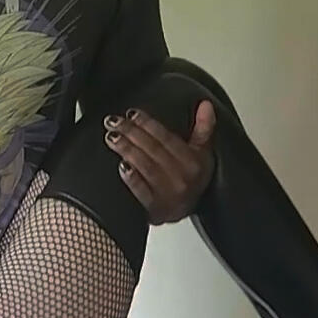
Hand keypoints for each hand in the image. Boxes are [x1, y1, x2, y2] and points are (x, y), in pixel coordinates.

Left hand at [104, 102, 215, 223]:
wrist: (183, 211)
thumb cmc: (191, 179)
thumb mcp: (201, 153)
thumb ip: (204, 128)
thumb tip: (205, 105)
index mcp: (194, 162)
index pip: (167, 137)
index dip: (148, 123)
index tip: (132, 113)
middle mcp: (182, 177)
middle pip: (153, 149)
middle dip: (131, 132)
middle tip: (114, 121)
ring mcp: (169, 194)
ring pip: (146, 167)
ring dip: (127, 149)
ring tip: (112, 137)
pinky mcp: (156, 209)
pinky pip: (142, 192)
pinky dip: (132, 178)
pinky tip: (121, 166)